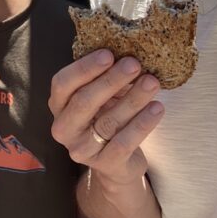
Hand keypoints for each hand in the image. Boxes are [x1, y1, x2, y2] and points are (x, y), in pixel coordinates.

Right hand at [48, 50, 164, 186]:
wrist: (117, 162)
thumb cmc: (106, 118)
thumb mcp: (99, 97)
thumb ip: (104, 78)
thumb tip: (127, 53)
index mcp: (58, 106)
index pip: (62, 84)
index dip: (84, 68)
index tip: (109, 54)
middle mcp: (64, 129)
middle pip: (84, 102)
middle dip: (111, 80)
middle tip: (134, 64)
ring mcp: (82, 149)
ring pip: (108, 121)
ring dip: (132, 99)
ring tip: (152, 83)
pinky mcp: (105, 164)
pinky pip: (125, 142)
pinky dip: (142, 124)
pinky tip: (157, 108)